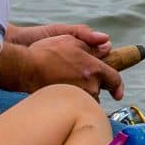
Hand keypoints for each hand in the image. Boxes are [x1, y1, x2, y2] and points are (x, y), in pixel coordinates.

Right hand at [0, 24, 123, 99]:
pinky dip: (71, 97)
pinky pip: (74, 103)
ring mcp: (77, 96)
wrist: (26, 69)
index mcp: (94, 69)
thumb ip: (92, 44)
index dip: (118, 86)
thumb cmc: (47, 52)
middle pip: (99, 91)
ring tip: (66, 81)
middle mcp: (89, 86)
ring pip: (87, 98)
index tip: (118, 93)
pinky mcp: (65, 104)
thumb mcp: (71, 40)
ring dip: (82, 92)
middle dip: (93, 86)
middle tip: (78, 75)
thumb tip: (107, 46)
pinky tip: (59, 88)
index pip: (114, 80)